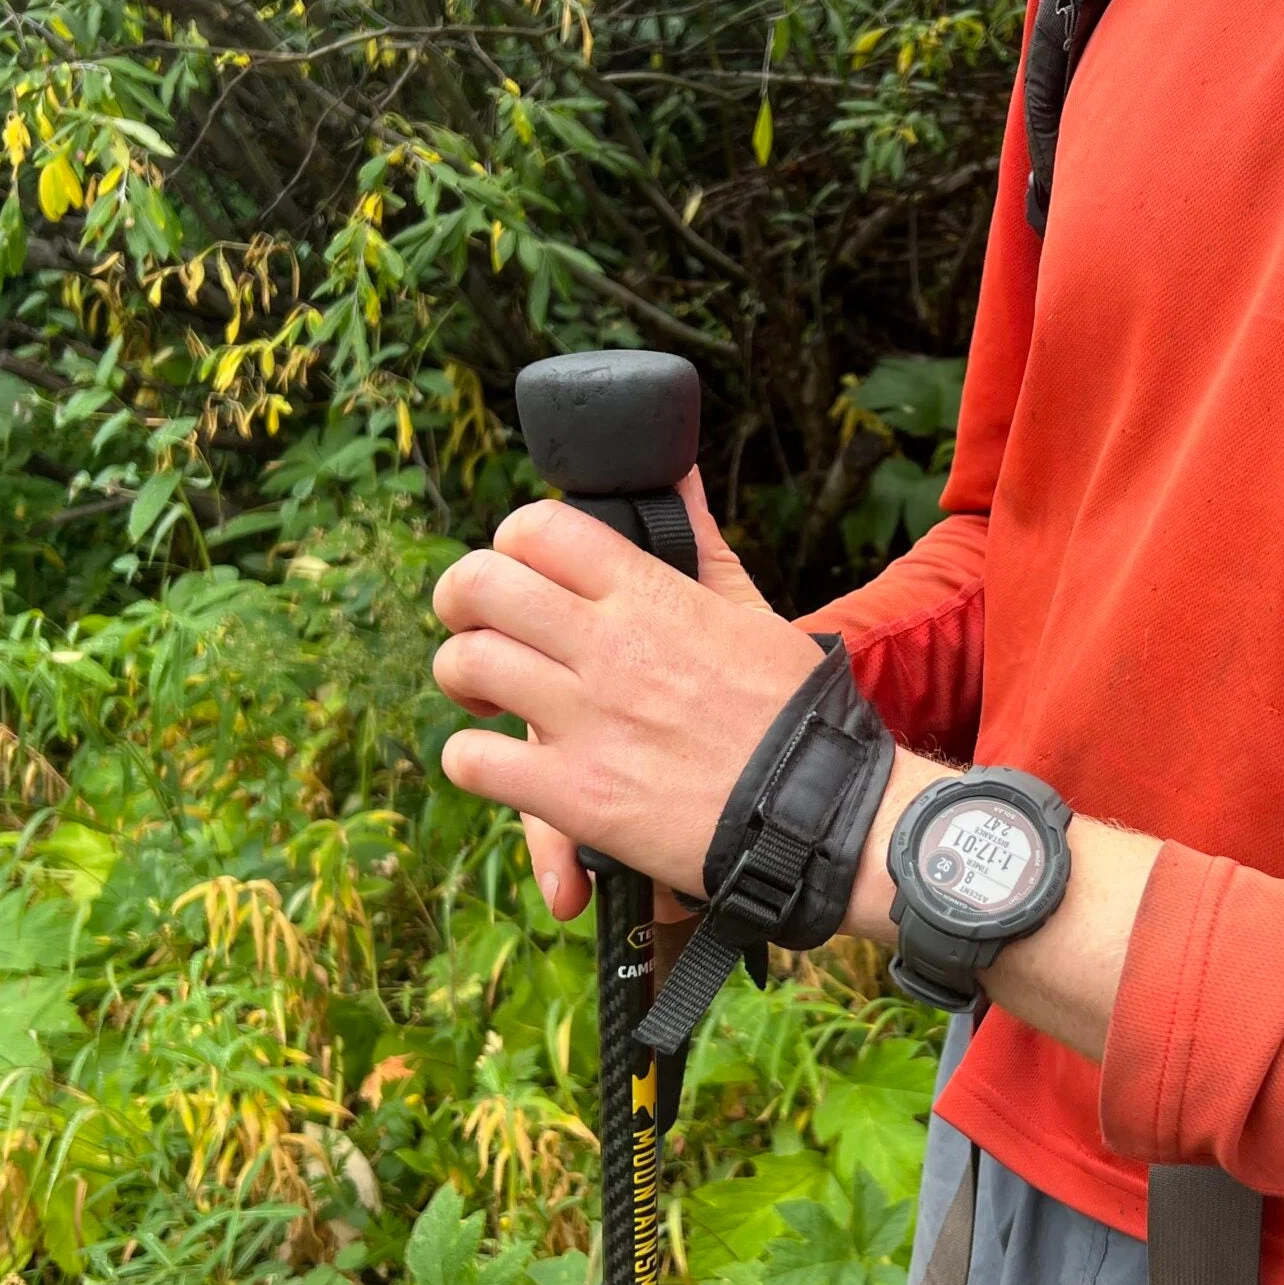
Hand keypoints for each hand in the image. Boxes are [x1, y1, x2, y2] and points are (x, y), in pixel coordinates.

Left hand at [430, 469, 823, 911]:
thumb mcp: (754, 612)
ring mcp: (587, 720)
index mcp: (651, 596)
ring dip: (462, 677)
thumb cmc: (793, 714)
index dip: (512, 542)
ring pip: (466, 663)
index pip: (539, 528)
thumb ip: (701, 542)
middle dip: (461, 601)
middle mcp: (610, 647)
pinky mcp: (576, 794)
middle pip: (480, 584)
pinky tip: (497, 764)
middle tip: (477, 627)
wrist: (822, 813)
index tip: (523, 572)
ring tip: (487, 697)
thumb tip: (678, 472)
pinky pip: (473, 760)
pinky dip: (470, 760)